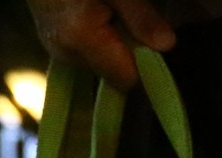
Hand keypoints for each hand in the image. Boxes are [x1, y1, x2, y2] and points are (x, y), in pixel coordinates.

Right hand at [26, 0, 175, 88]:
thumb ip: (140, 16)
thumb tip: (167, 45)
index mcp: (82, 36)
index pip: (125, 78)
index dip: (146, 67)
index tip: (157, 46)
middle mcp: (67, 53)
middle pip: (114, 74)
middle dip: (130, 53)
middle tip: (131, 18)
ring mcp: (58, 53)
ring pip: (101, 65)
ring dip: (115, 46)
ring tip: (112, 13)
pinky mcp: (54, 47)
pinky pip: (87, 55)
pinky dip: (100, 42)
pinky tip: (99, 17)